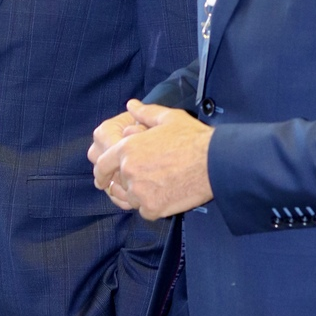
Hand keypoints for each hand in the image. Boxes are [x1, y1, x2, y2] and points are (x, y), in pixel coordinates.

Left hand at [96, 99, 213, 219]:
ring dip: (141, 194)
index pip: (101, 166)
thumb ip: (145, 113)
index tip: (102, 180)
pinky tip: (168, 194)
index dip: (101, 173)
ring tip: (160, 185)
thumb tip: (132, 105)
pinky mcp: (153, 209)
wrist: (214, 162)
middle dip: (128, 182)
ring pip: (132, 199)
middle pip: (119, 184)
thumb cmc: (192, 137)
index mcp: (127, 149)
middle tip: (146, 179)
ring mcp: (140, 192)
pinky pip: (146, 210)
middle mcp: (129, 172)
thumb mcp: (168, 118)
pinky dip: (153, 205)